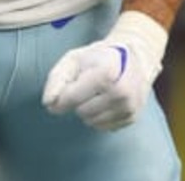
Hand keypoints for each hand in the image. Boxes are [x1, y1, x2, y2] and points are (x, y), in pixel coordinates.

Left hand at [42, 11, 167, 130]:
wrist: (135, 59)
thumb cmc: (99, 58)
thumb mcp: (74, 59)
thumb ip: (57, 79)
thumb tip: (49, 103)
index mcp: (106, 73)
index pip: (71, 98)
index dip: (61, 96)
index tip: (63, 90)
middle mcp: (121, 93)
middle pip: (81, 111)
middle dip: (78, 100)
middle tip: (88, 85)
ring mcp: (129, 107)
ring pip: (91, 122)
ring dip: (88, 110)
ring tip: (97, 93)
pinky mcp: (132, 118)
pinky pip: (103, 127)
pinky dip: (99, 116)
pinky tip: (106, 101)